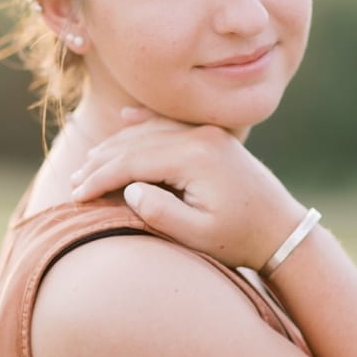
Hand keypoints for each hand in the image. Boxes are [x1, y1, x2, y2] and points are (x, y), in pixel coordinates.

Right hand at [70, 107, 307, 270]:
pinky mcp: (212, 137)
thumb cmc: (239, 240)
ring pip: (149, 132)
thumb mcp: (199, 236)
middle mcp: (200, 136)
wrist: (283, 231)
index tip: (76, 196)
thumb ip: (161, 212)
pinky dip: (145, 122)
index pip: (132, 162)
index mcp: (196, 158)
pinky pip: (170, 124)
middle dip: (100, 162)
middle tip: (73, 184)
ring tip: (88, 166)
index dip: (99, 178)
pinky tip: (126, 117)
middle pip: (135, 142)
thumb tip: (128, 188)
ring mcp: (207, 133)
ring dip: (116, 147)